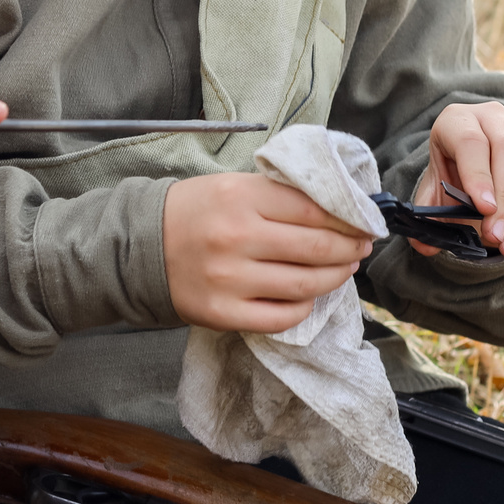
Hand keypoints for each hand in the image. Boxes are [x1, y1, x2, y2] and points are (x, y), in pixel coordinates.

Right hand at [163, 172, 371, 332]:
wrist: (140, 248)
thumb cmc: (195, 212)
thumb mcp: (232, 187)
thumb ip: (280, 196)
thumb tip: (339, 212)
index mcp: (239, 197)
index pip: (313, 209)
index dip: (347, 219)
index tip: (363, 223)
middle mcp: (236, 238)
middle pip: (316, 248)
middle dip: (349, 249)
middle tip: (360, 247)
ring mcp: (229, 279)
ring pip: (305, 285)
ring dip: (334, 278)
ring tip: (342, 270)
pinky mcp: (223, 313)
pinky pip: (283, 317)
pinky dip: (305, 307)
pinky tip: (308, 296)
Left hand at [412, 102, 503, 258]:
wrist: (477, 158)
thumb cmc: (452, 171)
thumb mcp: (434, 186)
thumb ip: (427, 212)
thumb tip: (425, 245)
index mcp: (459, 120)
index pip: (471, 142)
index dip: (478, 175)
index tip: (483, 208)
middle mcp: (495, 117)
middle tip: (496, 236)